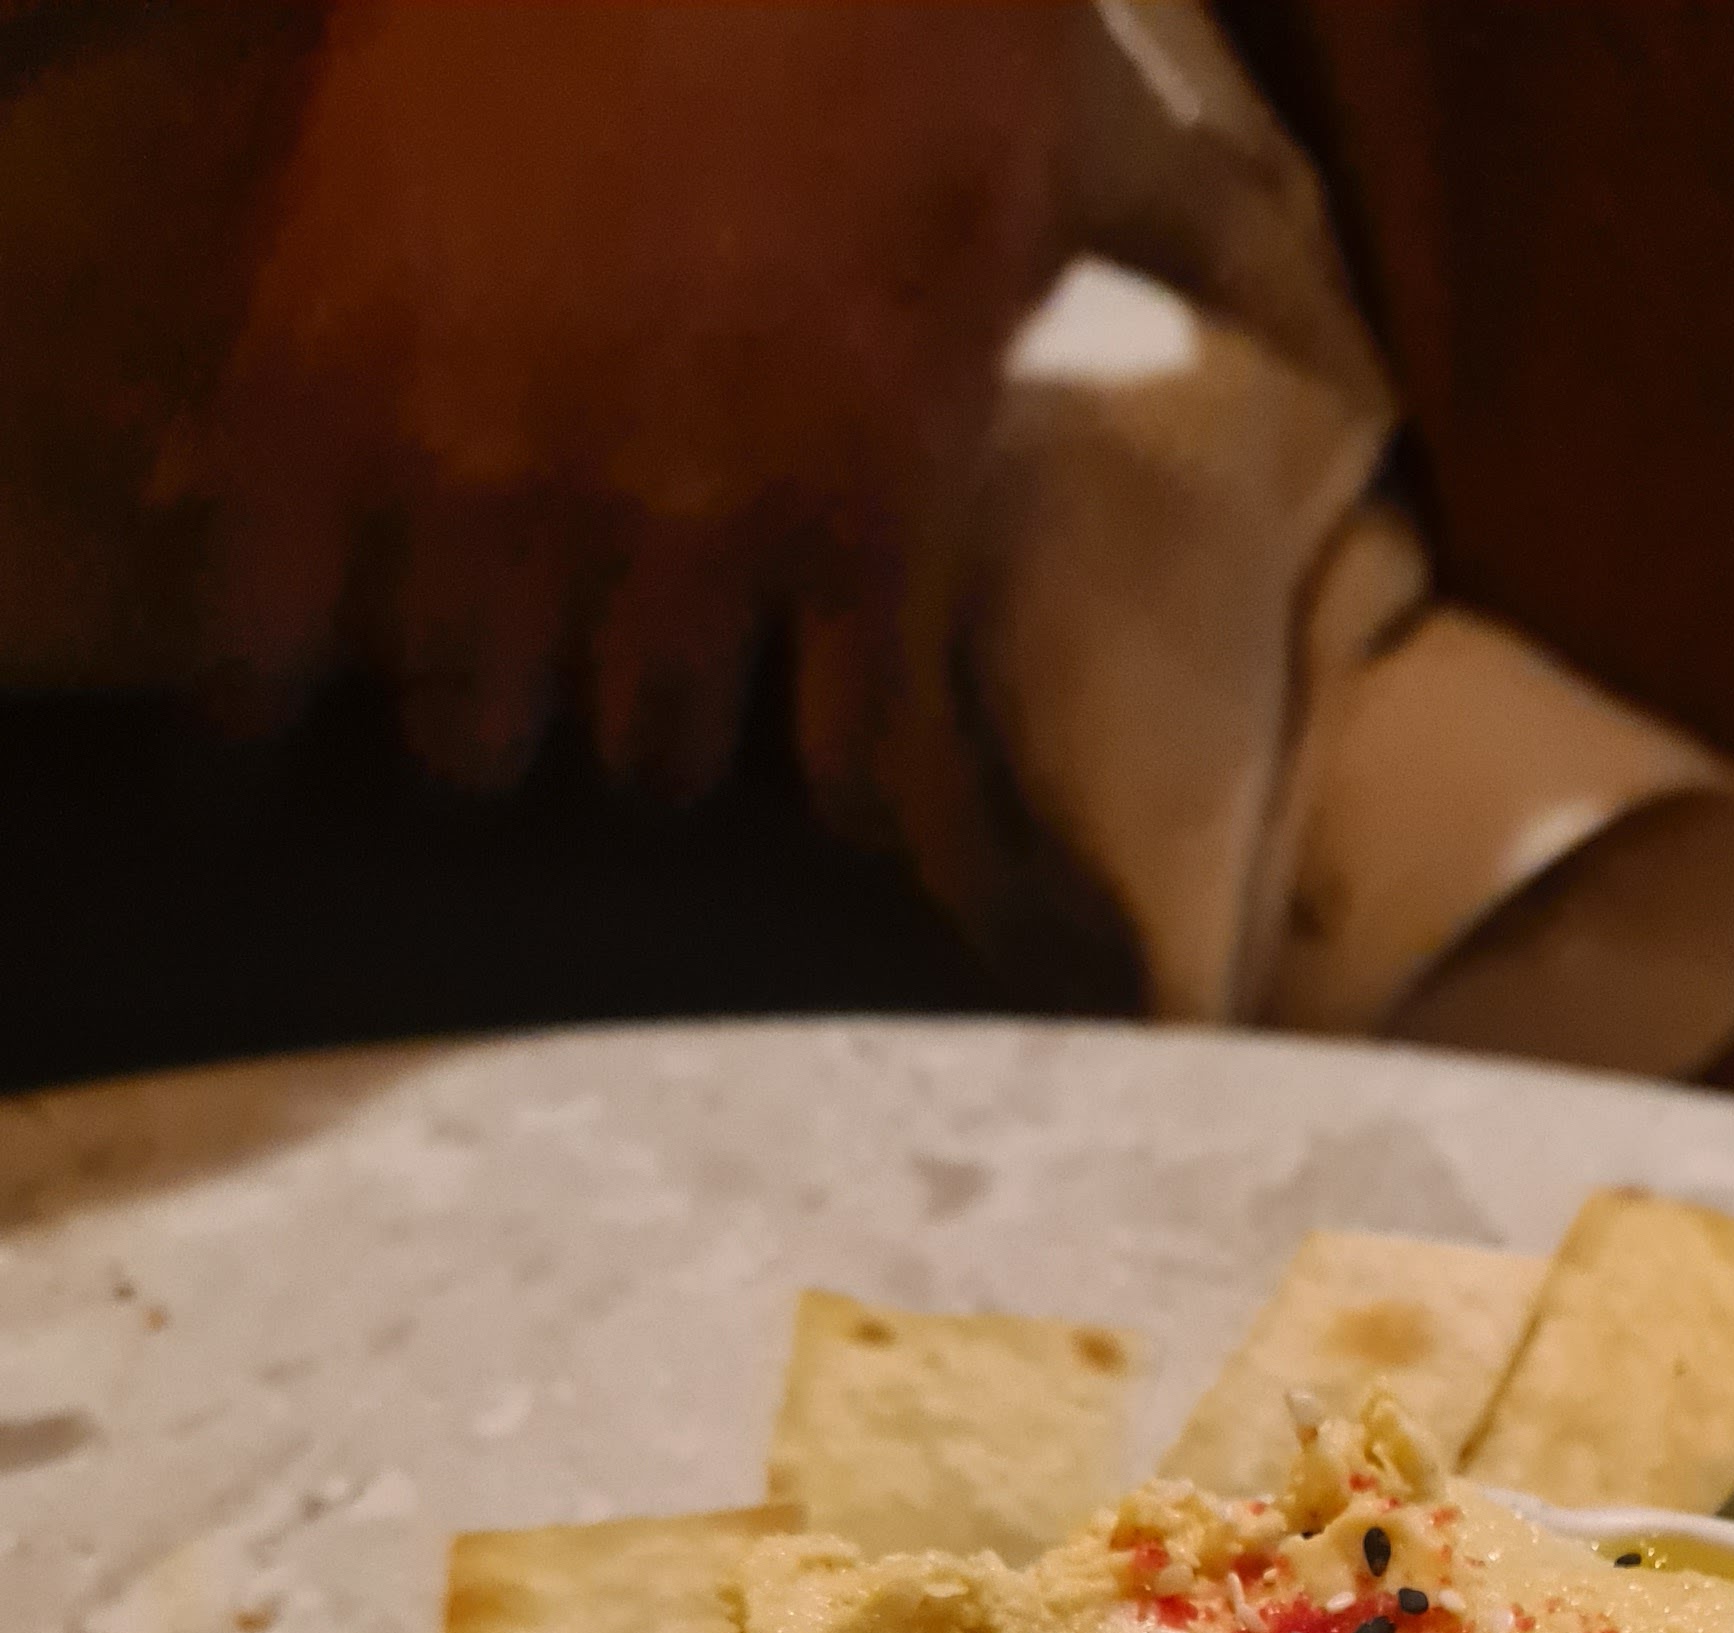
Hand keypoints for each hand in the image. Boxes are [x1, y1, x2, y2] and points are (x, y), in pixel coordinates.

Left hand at [205, 0, 1077, 852]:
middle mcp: (502, 481)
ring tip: (670, 728)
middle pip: (471, 731)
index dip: (264, 716)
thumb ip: (311, 305)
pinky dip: (838, 768)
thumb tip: (202, 465)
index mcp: (342, 363)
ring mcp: (695, 520)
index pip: (261, 643)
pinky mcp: (869, 522)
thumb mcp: (366, 102)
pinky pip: (844, 736)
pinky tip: (833, 767)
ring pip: (655, 752)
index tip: (266, 748)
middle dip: (487, 728)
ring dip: (657, 744)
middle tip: (510, 716)